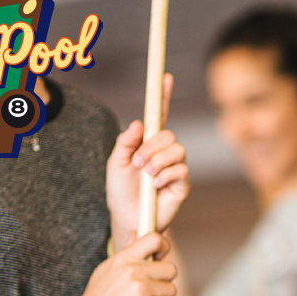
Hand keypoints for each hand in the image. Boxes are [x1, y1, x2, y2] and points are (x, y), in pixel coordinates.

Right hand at [68, 232, 177, 295]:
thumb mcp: (106, 269)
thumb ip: (125, 252)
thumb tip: (135, 233)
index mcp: (123, 257)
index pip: (155, 239)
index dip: (164, 247)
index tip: (160, 260)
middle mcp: (133, 269)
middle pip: (171, 269)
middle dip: (165, 282)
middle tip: (156, 291)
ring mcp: (140, 287)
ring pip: (172, 290)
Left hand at [105, 73, 188, 249]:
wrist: (126, 218)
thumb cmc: (120, 192)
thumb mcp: (115, 163)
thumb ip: (125, 142)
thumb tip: (138, 124)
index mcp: (148, 144)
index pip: (159, 116)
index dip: (163, 96)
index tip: (165, 76)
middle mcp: (164, 153)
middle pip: (169, 134)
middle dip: (152, 146)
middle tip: (139, 163)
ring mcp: (175, 168)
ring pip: (177, 150)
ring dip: (158, 161)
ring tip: (146, 175)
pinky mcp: (181, 184)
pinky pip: (180, 170)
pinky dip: (165, 176)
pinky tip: (155, 186)